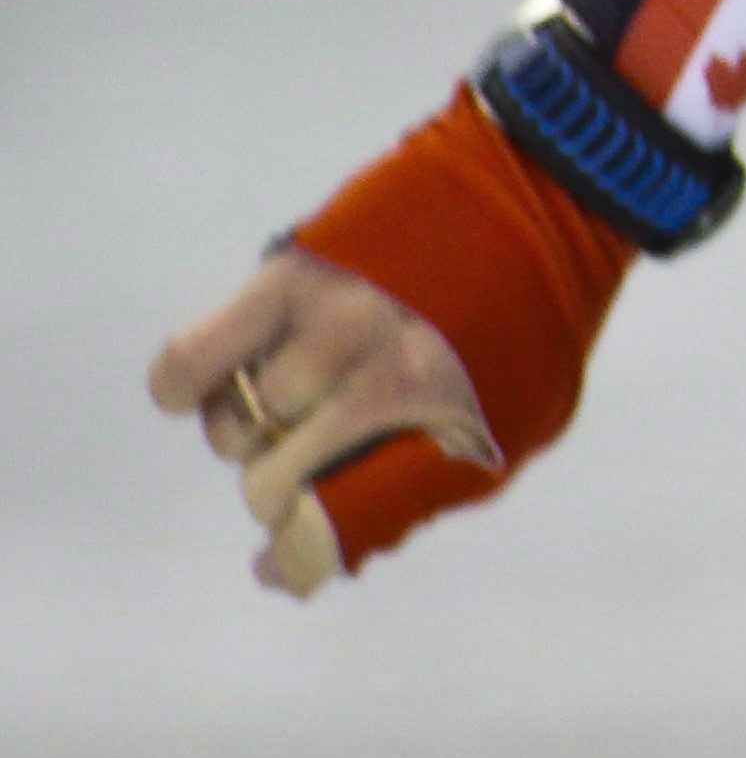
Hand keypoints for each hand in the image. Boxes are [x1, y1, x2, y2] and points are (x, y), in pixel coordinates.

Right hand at [150, 247, 500, 596]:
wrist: (546, 190)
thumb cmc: (531, 323)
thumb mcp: (514, 423)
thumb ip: (417, 494)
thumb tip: (303, 568)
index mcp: (450, 429)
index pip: (330, 532)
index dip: (299, 559)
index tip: (290, 554)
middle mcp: (386, 382)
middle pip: (268, 488)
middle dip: (286, 482)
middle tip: (318, 443)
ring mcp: (332, 326)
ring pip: (233, 429)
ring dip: (254, 428)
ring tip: (298, 393)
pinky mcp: (290, 276)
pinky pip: (191, 362)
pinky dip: (186, 385)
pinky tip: (220, 382)